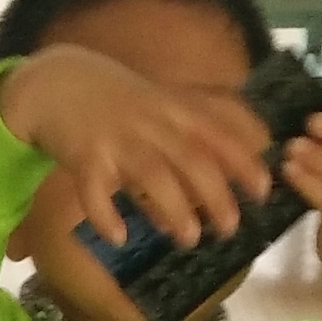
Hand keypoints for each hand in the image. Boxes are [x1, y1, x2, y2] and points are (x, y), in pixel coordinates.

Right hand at [0, 41, 277, 248]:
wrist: (57, 81)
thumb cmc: (115, 98)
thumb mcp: (159, 102)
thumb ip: (190, 129)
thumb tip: (225, 171)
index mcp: (171, 110)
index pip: (216, 134)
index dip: (243, 162)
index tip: (264, 190)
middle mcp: (149, 123)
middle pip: (191, 158)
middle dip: (215, 195)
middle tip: (230, 230)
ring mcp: (116, 138)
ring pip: (151, 174)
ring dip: (173, 208)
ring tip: (188, 239)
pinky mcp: (83, 155)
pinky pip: (95, 189)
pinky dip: (106, 215)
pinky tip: (118, 238)